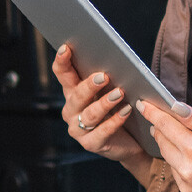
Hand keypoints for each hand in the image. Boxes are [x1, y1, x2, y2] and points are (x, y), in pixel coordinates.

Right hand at [52, 44, 151, 177]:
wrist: (128, 143)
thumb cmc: (118, 111)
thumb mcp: (110, 92)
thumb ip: (106, 79)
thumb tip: (114, 58)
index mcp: (73, 93)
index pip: (63, 75)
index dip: (62, 62)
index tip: (67, 48)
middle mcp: (71, 111)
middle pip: (76, 95)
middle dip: (89, 85)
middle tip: (105, 76)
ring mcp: (78, 129)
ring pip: (89, 114)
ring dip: (105, 103)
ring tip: (120, 94)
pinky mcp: (91, 144)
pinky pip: (102, 132)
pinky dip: (115, 121)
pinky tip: (126, 111)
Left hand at [140, 101, 191, 191]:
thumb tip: (176, 107)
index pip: (166, 126)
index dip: (154, 113)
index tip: (144, 103)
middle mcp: (186, 171)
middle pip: (163, 143)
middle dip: (161, 129)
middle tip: (161, 118)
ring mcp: (186, 187)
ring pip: (170, 161)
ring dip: (174, 149)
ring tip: (189, 142)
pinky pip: (179, 177)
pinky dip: (183, 167)